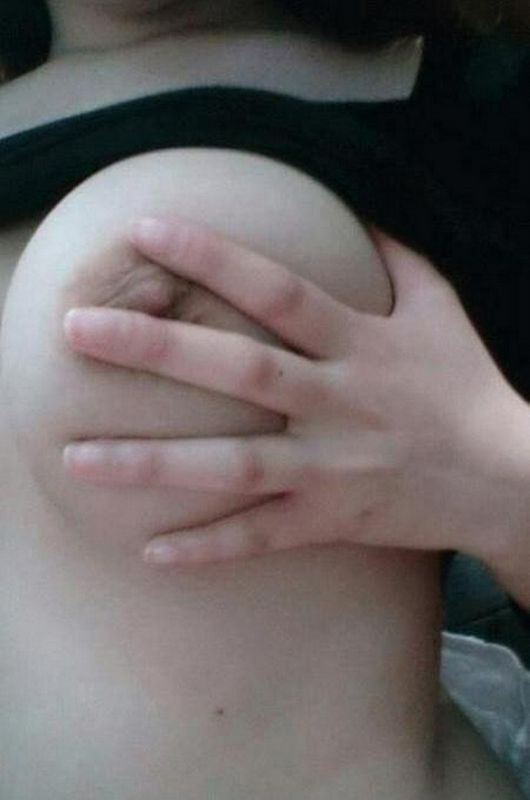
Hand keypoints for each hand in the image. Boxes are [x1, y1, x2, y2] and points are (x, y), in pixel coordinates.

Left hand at [63, 217, 529, 568]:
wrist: (506, 478)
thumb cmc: (468, 387)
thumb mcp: (441, 310)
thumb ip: (399, 257)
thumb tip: (363, 208)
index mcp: (360, 342)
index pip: (276, 289)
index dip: (212, 256)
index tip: (145, 230)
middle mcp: (339, 401)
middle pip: (239, 369)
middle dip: (156, 348)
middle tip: (77, 330)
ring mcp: (332, 465)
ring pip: (233, 464)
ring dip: (153, 463)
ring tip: (76, 456)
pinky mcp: (332, 518)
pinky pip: (262, 535)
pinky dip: (209, 546)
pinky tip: (151, 552)